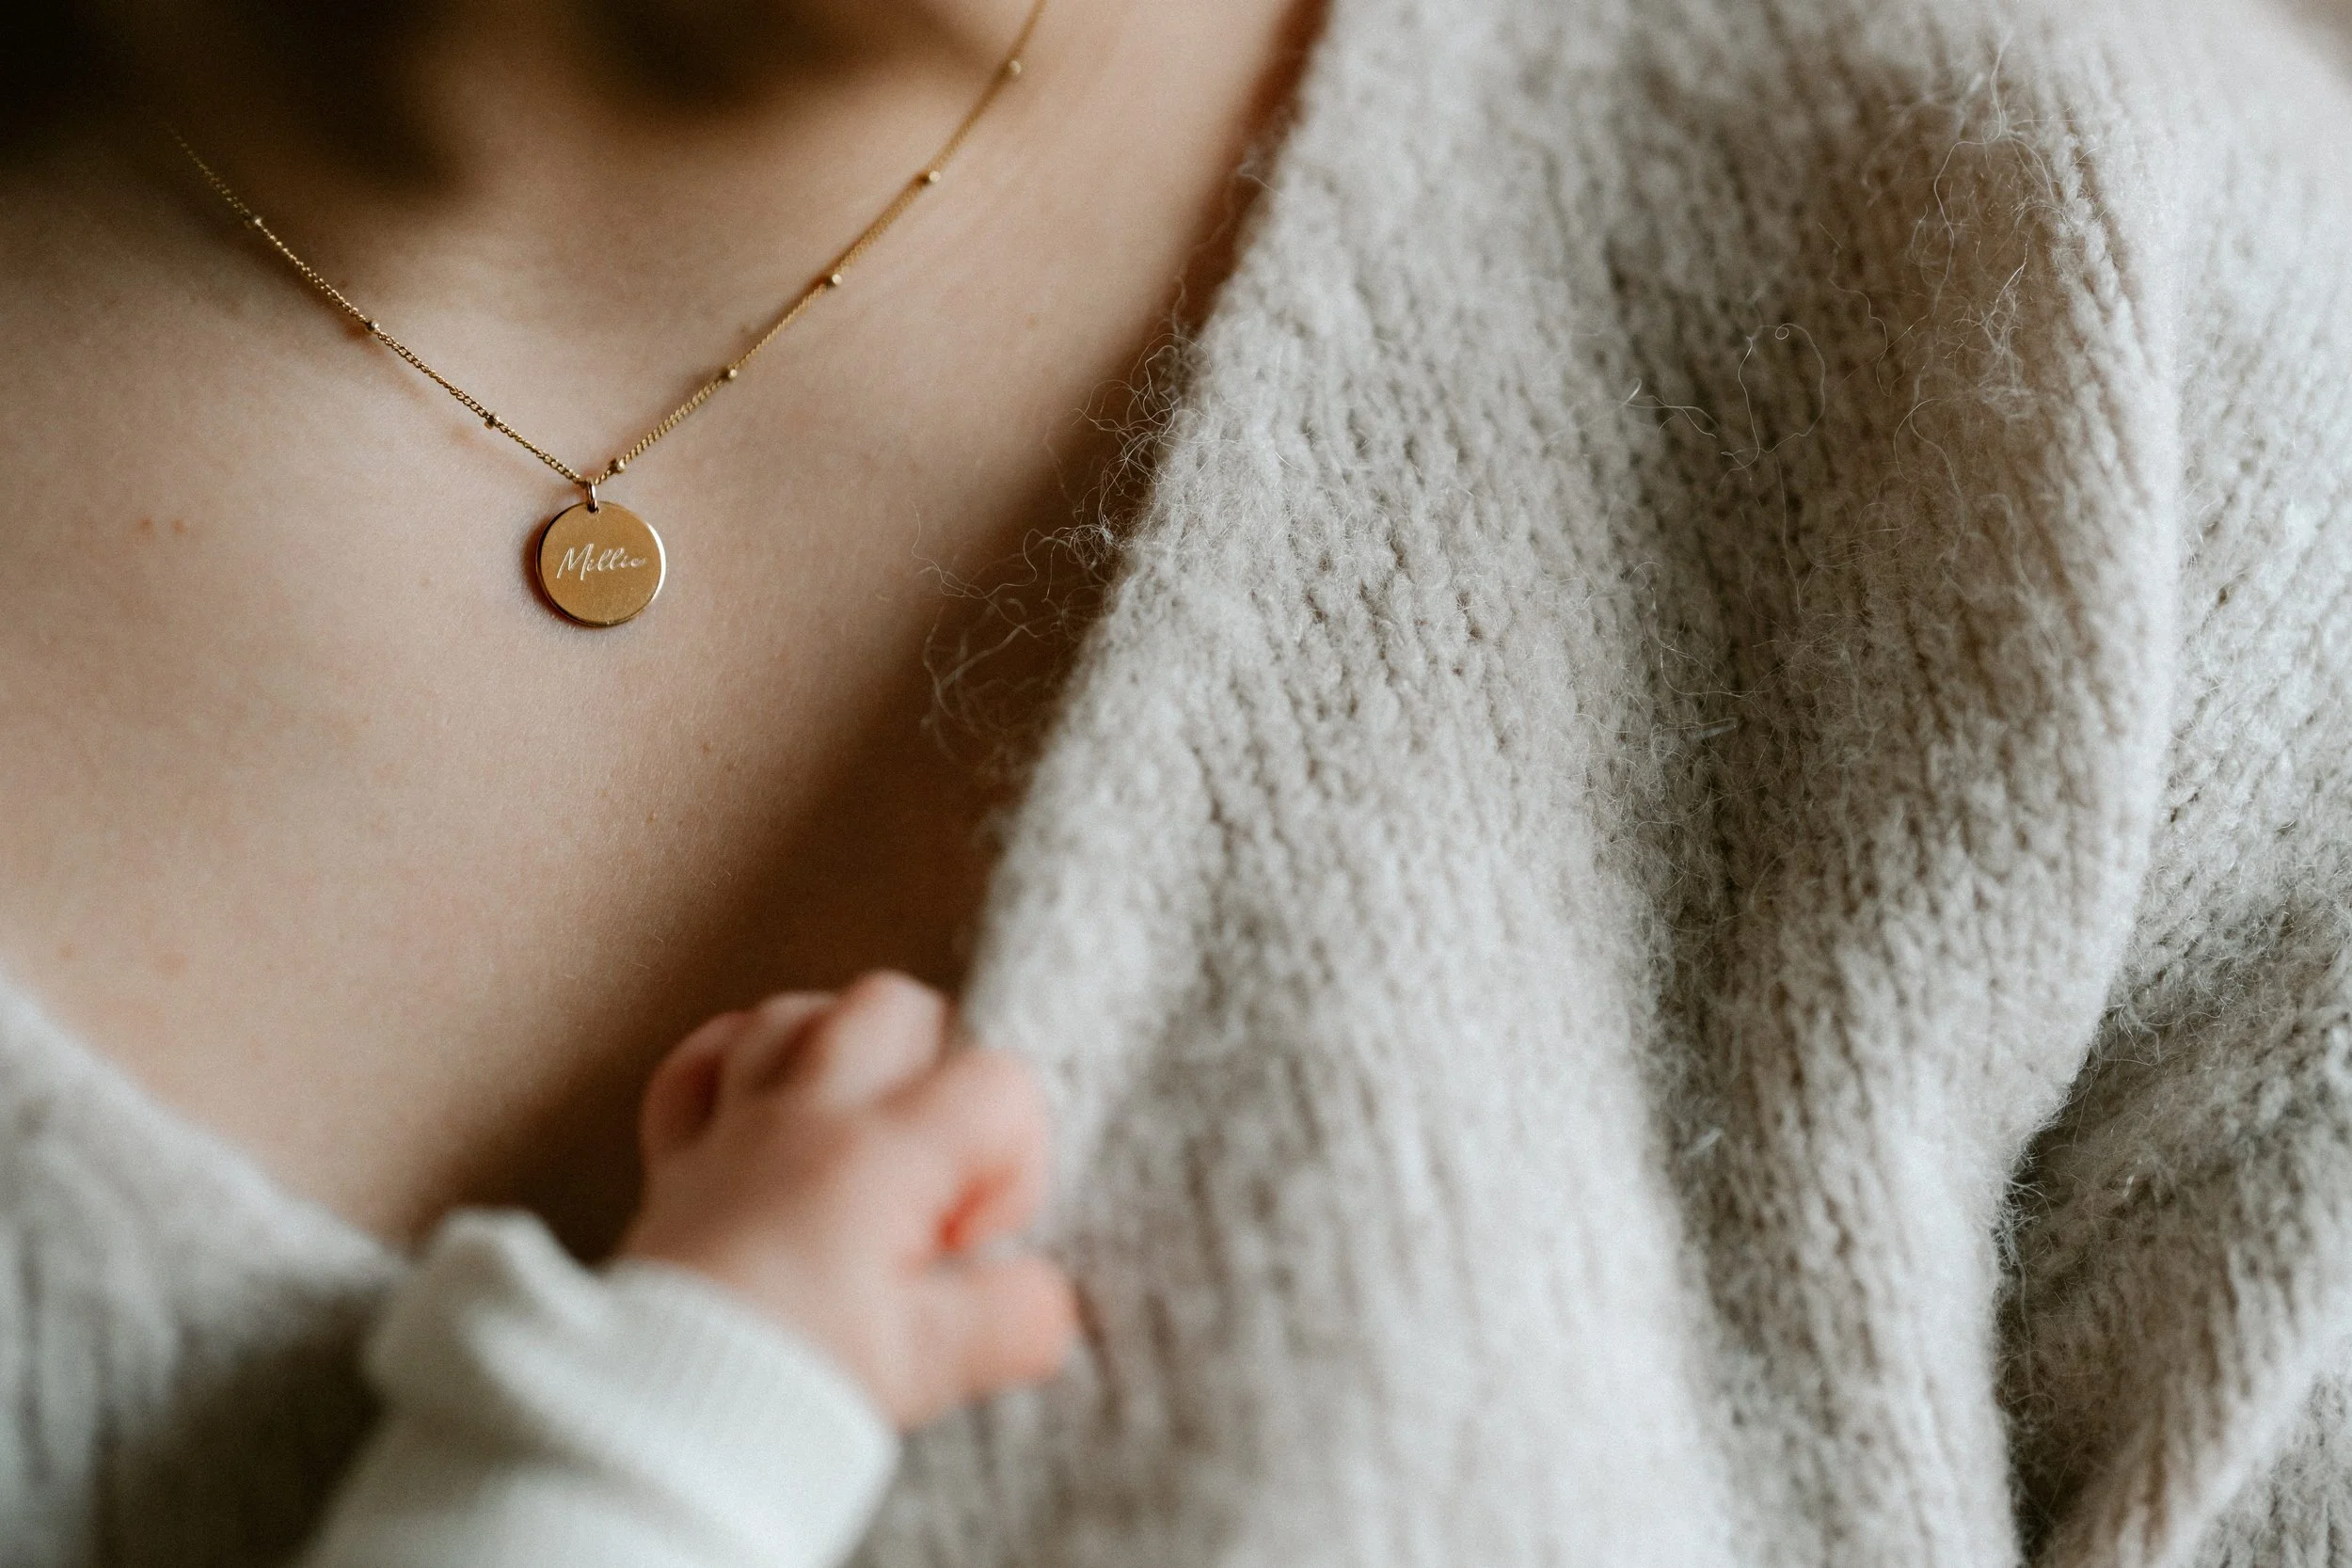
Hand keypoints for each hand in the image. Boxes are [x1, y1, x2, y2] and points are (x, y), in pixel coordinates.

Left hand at [618, 972, 1078, 1428]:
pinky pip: (700, 1063)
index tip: (973, 1243)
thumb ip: (1015, 1319)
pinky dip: (736, 1068)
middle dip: (937, 1065)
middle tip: (938, 1159)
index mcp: (882, 1155)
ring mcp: (734, 1128)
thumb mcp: (931, 1366)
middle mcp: (807, 1118)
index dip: (1014, 1158)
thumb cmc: (792, 1380)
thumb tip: (1046, 1297)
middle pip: (892, 1004)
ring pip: (791, 1015)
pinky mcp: (676, 1161)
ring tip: (862, 1133)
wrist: (656, 1418)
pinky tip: (765, 1114)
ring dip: (840, 1054)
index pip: (995, 1086)